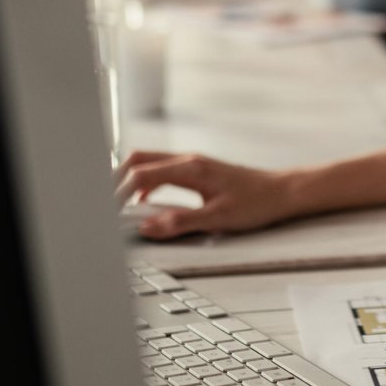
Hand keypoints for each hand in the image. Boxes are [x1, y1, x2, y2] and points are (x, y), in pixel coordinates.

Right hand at [114, 150, 293, 239]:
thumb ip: (180, 222)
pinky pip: (162, 170)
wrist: (281, 193)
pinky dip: (145, 183)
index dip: (118, 193)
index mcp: (190, 169)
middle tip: (103, 202)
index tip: (107, 212)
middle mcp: (188, 160)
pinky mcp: (197, 170)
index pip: (140, 174)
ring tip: (117, 202)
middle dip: (115, 178)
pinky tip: (145, 202)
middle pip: (138, 159)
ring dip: (129, 178)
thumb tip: (148, 226)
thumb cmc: (257, 203)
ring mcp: (192, 163)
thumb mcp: (218, 218)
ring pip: (148, 162)